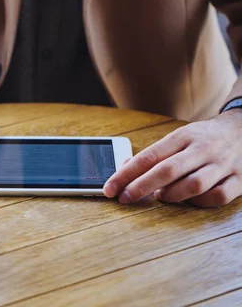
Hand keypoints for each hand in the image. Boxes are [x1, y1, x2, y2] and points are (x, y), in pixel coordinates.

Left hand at [103, 110, 241, 207]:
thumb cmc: (203, 138)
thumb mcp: (179, 137)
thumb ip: (155, 154)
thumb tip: (124, 168)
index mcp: (183, 136)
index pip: (149, 156)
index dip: (127, 173)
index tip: (110, 187)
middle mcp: (202, 149)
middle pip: (167, 170)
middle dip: (141, 187)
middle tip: (124, 198)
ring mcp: (221, 165)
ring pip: (193, 185)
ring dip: (172, 195)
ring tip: (159, 197)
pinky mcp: (238, 179)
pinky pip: (218, 196)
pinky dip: (201, 202)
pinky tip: (190, 201)